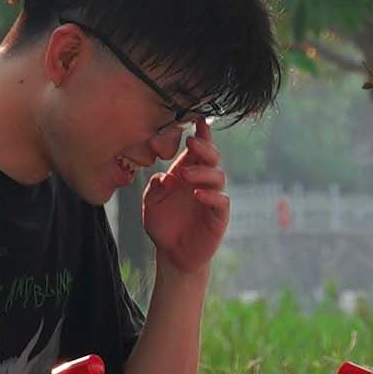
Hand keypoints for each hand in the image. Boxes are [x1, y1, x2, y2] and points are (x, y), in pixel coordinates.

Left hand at [137, 124, 233, 277]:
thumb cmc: (164, 226)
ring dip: (203, 171)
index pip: (197, 149)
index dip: (200, 133)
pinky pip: (221, 201)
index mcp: (188, 173)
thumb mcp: (151, 204)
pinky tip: (196, 194)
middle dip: (204, 146)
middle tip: (191, 141)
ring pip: (218, 176)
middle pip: (212, 157)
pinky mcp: (218, 216)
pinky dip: (210, 195)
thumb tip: (164, 177)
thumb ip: (155, 188)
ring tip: (185, 174)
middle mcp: (203, 182)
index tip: (197, 118)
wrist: (173, 255)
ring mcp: (213, 198)